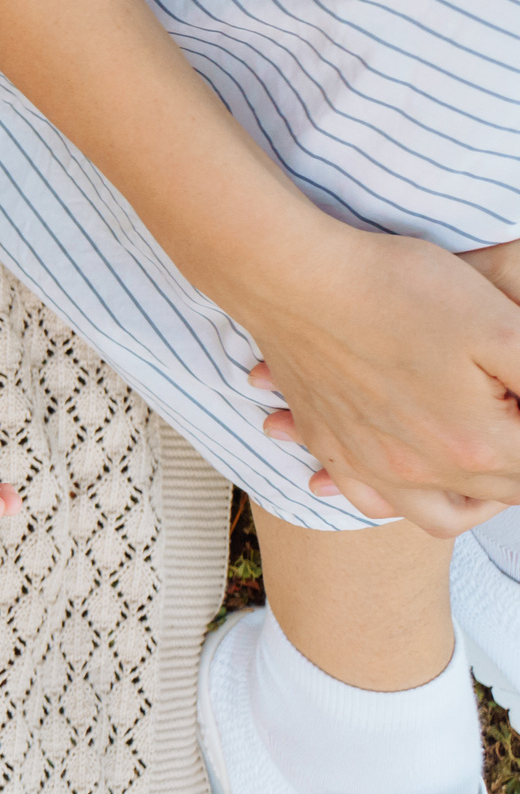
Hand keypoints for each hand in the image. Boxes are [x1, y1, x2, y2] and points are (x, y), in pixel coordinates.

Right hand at [241, 225, 519, 534]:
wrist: (295, 277)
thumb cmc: (395, 289)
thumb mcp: (502, 326)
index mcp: (474, 442)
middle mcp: (420, 468)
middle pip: (500, 493)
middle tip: (515, 417)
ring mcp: (370, 462)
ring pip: (438, 516)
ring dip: (474, 503)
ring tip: (490, 474)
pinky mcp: (330, 444)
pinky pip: (368, 501)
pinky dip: (397, 502)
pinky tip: (408, 478)